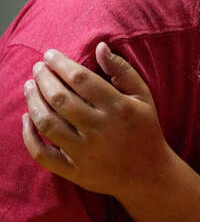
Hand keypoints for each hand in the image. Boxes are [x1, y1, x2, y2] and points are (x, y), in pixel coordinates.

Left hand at [22, 43, 177, 199]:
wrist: (149, 175)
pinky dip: (29, 135)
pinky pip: (42, 154)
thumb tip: (100, 47)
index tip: (50, 55)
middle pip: (60, 99)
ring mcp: (86, 153)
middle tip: (38, 67)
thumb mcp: (143, 97)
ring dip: (33, 101)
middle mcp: (101, 130)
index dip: (61, 64)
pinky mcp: (75, 171)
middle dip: (43, 78)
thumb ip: (123, 71)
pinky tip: (28, 118)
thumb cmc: (145, 130)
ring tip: (30, 86)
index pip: (81, 80)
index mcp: (119, 109)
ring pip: (47, 123)